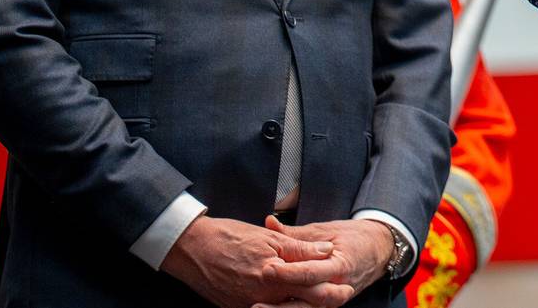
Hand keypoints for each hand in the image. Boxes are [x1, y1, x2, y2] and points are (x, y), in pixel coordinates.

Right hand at [158, 215, 333, 307]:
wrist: (191, 249)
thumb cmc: (230, 237)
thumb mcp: (269, 237)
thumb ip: (299, 248)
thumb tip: (328, 250)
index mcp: (273, 276)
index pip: (311, 287)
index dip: (332, 288)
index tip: (346, 286)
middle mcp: (262, 297)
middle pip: (301, 306)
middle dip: (324, 302)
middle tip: (342, 294)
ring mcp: (248, 305)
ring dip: (302, 306)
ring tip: (318, 298)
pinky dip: (280, 307)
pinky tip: (289, 300)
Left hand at [252, 216, 396, 306]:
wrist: (380, 251)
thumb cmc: (353, 237)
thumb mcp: (326, 230)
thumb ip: (296, 233)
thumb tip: (269, 222)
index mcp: (340, 266)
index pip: (311, 273)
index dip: (288, 272)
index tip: (267, 268)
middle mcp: (339, 287)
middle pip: (309, 300)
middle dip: (281, 302)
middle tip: (256, 298)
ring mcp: (335, 299)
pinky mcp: (329, 304)